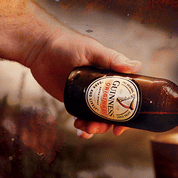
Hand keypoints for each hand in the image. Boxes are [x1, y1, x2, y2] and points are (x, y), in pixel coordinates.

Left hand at [27, 27, 141, 137]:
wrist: (41, 49)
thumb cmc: (68, 44)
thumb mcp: (92, 50)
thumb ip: (111, 59)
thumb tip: (137, 66)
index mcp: (112, 77)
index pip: (126, 97)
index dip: (127, 114)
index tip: (122, 126)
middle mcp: (103, 88)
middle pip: (112, 113)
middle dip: (108, 125)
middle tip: (98, 127)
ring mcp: (88, 96)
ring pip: (97, 118)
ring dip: (94, 128)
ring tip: (85, 128)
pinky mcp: (74, 101)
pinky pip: (82, 118)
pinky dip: (82, 129)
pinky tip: (80, 134)